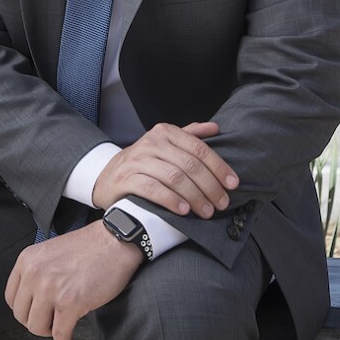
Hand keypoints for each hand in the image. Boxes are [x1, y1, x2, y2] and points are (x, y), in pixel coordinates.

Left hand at [4, 221, 141, 339]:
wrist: (114, 241)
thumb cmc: (88, 246)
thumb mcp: (50, 252)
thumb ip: (37, 272)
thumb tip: (32, 300)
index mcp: (27, 261)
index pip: (11, 298)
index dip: (25, 309)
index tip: (36, 311)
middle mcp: (34, 274)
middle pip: (22, 316)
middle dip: (37, 321)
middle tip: (51, 320)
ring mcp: (51, 289)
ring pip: (36, 328)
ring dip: (50, 331)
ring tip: (61, 325)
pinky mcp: (70, 303)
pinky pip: (59, 334)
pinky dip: (64, 339)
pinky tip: (70, 334)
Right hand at [92, 121, 236, 218]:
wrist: (107, 176)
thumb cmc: (144, 162)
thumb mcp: (165, 144)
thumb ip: (190, 135)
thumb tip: (215, 128)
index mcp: (165, 132)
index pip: (198, 148)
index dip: (219, 167)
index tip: (232, 184)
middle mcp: (151, 142)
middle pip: (189, 164)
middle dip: (210, 186)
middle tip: (221, 204)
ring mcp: (137, 160)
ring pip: (174, 177)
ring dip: (195, 196)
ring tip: (206, 211)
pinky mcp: (125, 178)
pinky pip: (152, 189)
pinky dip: (171, 200)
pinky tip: (183, 211)